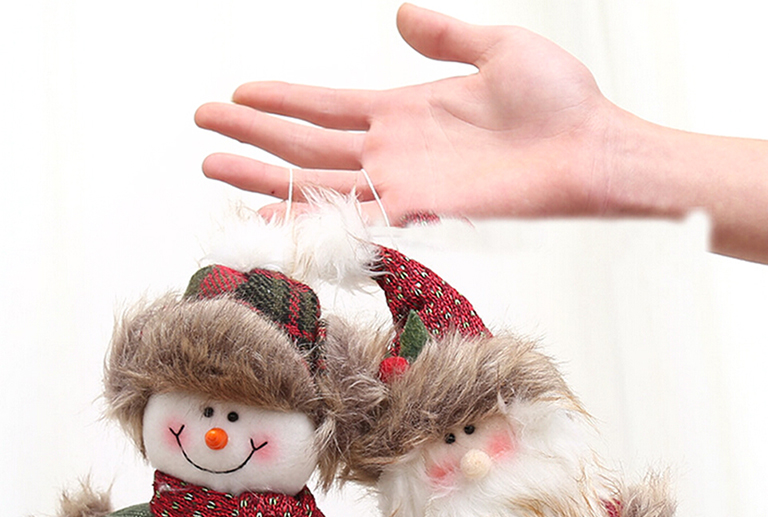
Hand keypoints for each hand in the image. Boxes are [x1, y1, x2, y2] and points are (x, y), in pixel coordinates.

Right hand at [194, 3, 616, 223]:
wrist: (590, 148)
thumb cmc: (557, 102)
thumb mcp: (497, 48)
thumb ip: (446, 34)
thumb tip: (402, 15)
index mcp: (404, 111)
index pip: (326, 106)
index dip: (282, 100)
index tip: (240, 93)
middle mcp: (392, 151)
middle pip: (306, 144)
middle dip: (252, 136)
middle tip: (202, 124)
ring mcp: (400, 182)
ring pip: (313, 180)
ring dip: (261, 175)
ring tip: (211, 167)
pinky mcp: (416, 208)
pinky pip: (349, 216)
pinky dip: (305, 219)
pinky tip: (265, 220)